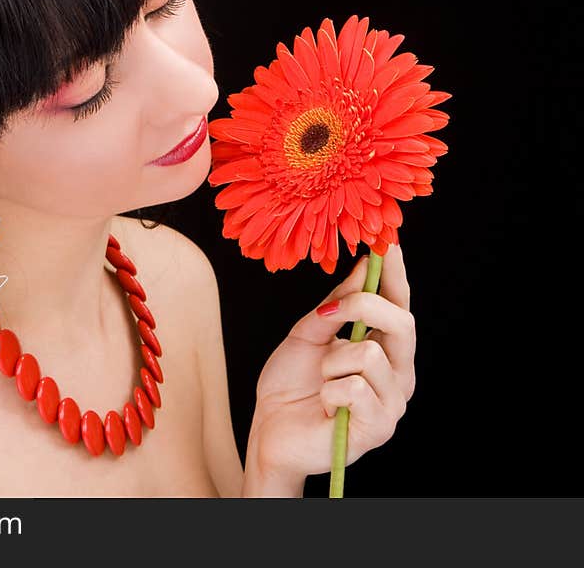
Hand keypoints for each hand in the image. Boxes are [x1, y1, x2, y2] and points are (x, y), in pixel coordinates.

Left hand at [248, 243, 415, 479]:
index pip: (399, 303)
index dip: (395, 272)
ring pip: (370, 354)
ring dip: (331, 363)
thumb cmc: (290, 384)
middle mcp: (397, 372)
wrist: (270, 429)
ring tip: (321, 382)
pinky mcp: (379, 427)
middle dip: (361, 308)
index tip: (388, 241)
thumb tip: (364, 267)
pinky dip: (328, 391)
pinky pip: (355, 388)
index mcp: (384, 347)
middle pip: (401, 321)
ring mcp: (392, 401)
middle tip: (325, 318)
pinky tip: (326, 405)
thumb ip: (336, 305)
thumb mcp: (307, 333)